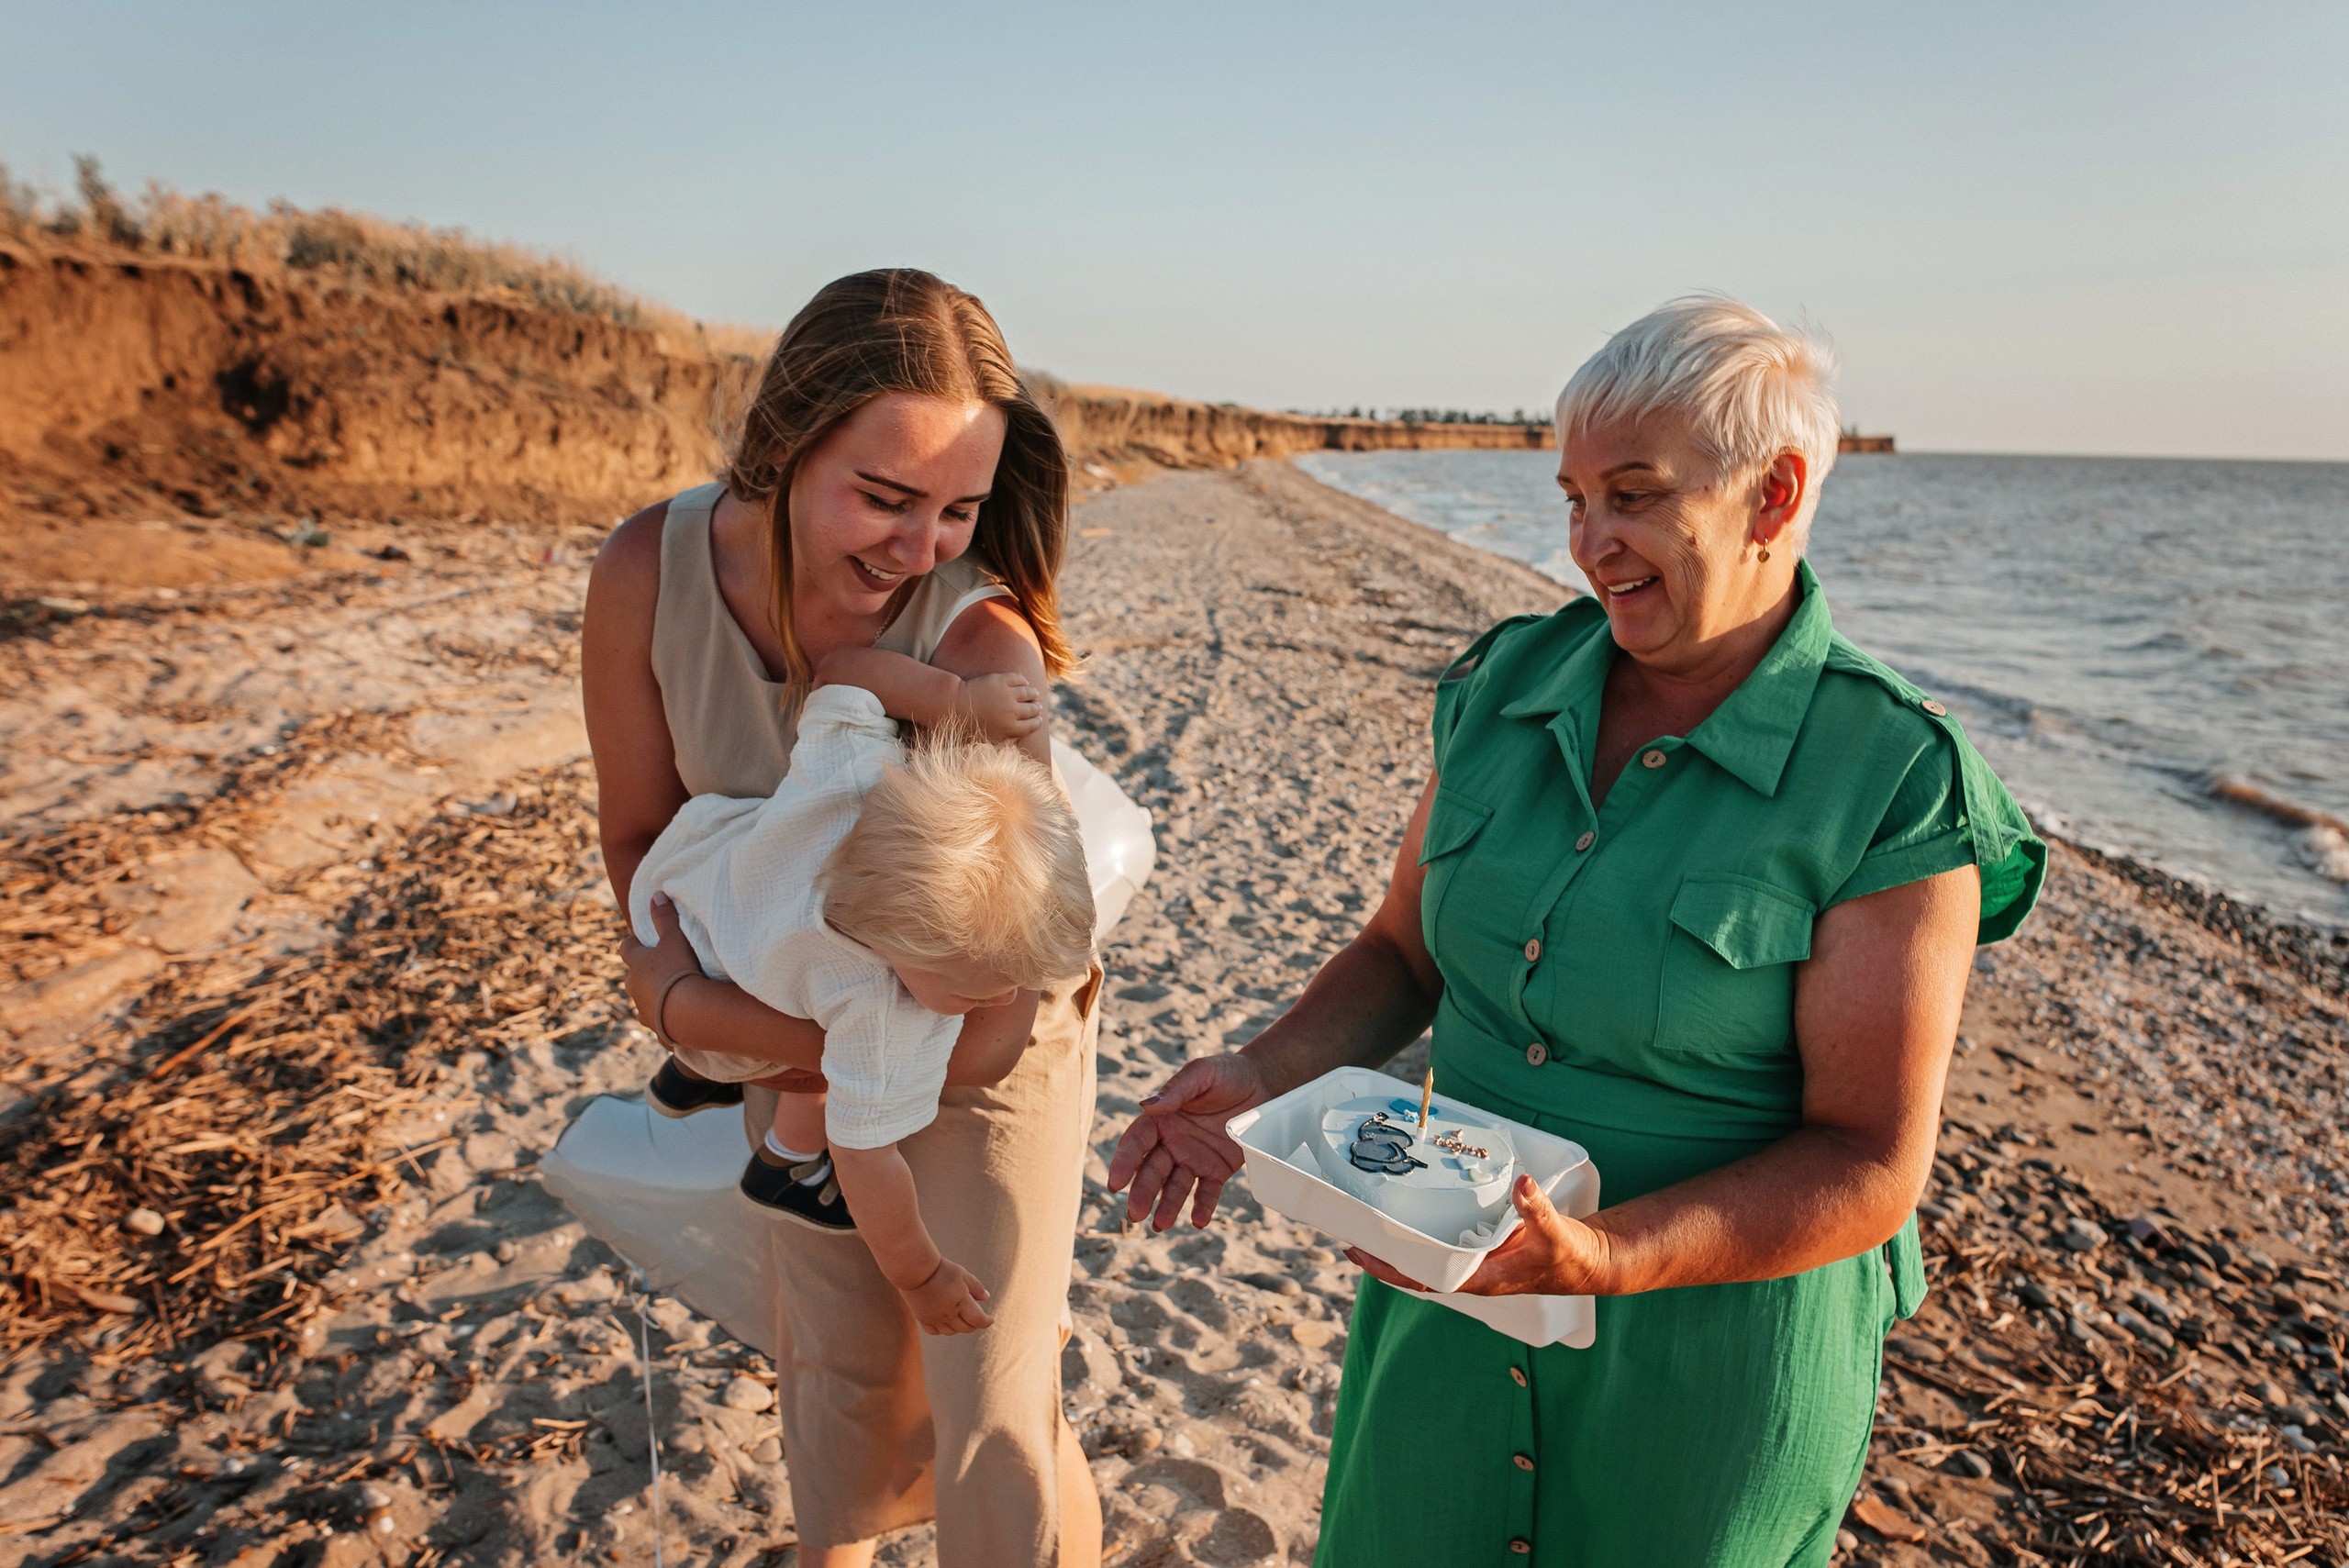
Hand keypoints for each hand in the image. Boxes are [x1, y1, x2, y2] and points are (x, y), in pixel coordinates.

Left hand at [620, 894, 700, 1038]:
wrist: (688, 1012)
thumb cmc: (679, 970)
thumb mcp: (675, 939)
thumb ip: (665, 917)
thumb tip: (656, 894)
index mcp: (637, 965)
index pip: (627, 949)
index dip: (633, 944)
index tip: (640, 941)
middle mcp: (635, 989)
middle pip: (631, 979)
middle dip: (641, 975)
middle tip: (658, 970)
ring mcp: (644, 1012)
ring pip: (642, 1004)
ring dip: (652, 1000)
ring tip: (670, 998)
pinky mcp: (658, 1031)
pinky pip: (660, 1028)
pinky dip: (666, 1024)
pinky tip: (677, 1025)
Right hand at [902, 1257, 992, 1334]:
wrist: (914, 1270)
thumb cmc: (941, 1269)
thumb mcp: (962, 1274)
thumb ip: (976, 1287)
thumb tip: (987, 1298)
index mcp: (960, 1302)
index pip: (977, 1320)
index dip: (986, 1322)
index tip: (991, 1320)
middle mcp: (948, 1314)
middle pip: (965, 1328)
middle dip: (974, 1324)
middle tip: (977, 1319)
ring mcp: (934, 1318)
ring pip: (950, 1332)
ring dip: (959, 1328)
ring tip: (962, 1319)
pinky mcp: (922, 1318)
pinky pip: (935, 1331)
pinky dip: (942, 1330)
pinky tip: (945, 1322)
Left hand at [954, 672, 1045, 744]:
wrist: (952, 706)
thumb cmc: (965, 726)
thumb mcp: (983, 740)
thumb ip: (1000, 743)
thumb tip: (1014, 743)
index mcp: (1010, 729)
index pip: (1032, 726)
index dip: (1037, 722)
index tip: (1039, 719)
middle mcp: (1012, 712)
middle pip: (1032, 710)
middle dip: (1036, 708)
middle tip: (1038, 706)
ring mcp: (1008, 695)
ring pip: (1028, 693)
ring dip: (1033, 694)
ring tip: (1034, 694)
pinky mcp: (1001, 680)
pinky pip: (1018, 679)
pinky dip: (1023, 681)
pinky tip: (1024, 683)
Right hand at [1105, 1054, 1270, 1230]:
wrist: (1262, 1084)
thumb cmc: (1226, 1074)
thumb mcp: (1202, 1074)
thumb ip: (1177, 1090)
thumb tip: (1146, 1106)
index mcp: (1160, 1119)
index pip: (1136, 1143)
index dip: (1124, 1162)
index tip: (1114, 1183)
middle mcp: (1171, 1143)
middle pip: (1152, 1171)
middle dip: (1142, 1192)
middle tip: (1135, 1214)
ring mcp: (1193, 1159)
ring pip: (1175, 1186)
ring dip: (1167, 1206)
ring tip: (1161, 1224)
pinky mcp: (1217, 1171)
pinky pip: (1207, 1191)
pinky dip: (1202, 1206)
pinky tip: (1198, 1220)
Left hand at [1345, 1173, 1613, 1296]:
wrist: (1587, 1261)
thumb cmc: (1569, 1256)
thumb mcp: (1555, 1233)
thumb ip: (1537, 1209)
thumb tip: (1522, 1182)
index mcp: (1480, 1278)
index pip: (1423, 1279)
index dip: (1389, 1268)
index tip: (1358, 1254)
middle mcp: (1470, 1272)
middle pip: (1414, 1267)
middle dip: (1381, 1252)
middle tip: (1347, 1228)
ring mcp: (1473, 1260)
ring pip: (1425, 1255)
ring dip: (1397, 1242)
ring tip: (1364, 1219)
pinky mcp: (1480, 1247)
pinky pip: (1442, 1241)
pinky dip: (1421, 1230)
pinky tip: (1407, 1211)